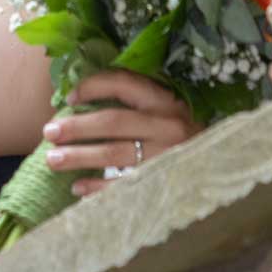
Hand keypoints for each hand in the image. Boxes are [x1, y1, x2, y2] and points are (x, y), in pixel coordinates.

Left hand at [42, 71, 197, 197]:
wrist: (223, 170)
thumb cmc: (183, 138)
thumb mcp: (167, 112)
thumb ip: (136, 104)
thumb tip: (80, 101)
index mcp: (165, 101)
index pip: (124, 83)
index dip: (93, 86)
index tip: (69, 96)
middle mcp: (168, 126)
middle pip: (112, 122)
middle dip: (76, 127)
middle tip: (48, 132)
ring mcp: (166, 157)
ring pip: (113, 154)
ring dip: (78, 157)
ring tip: (52, 159)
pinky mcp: (163, 184)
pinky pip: (122, 186)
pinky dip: (96, 189)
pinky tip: (77, 188)